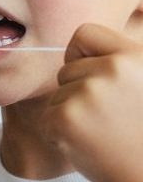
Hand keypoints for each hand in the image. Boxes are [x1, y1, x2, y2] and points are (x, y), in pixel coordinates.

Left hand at [44, 23, 142, 181]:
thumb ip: (119, 64)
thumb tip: (76, 50)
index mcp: (135, 57)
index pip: (84, 34)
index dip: (82, 55)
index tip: (95, 77)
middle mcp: (112, 69)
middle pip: (67, 69)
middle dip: (78, 92)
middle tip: (109, 121)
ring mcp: (87, 92)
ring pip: (57, 95)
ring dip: (71, 115)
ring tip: (103, 136)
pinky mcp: (65, 118)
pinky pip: (48, 117)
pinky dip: (61, 134)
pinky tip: (89, 148)